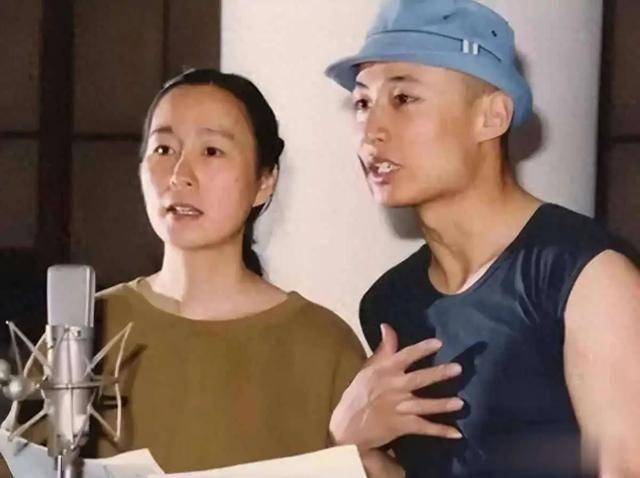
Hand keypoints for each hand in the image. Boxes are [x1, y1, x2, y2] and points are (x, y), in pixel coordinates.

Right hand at [330, 323, 463, 449]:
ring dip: (442, 404)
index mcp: (384, 371)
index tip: (439, 343)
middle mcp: (393, 387)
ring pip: (424, 405)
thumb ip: (383, 349)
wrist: (346, 427)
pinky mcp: (401, 426)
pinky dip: (440, 431)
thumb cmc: (358, 394)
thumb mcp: (367, 368)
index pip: (405, 356)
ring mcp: (398, 408)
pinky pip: (423, 428)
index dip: (422, 349)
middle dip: (438, 374)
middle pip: (419, 379)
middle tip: (458, 368)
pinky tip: (457, 433)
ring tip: (461, 403)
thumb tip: (387, 326)